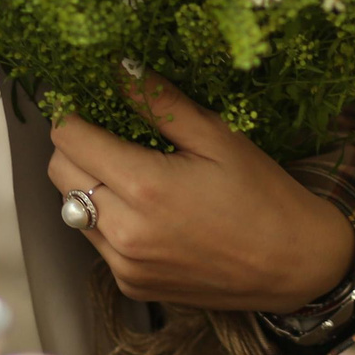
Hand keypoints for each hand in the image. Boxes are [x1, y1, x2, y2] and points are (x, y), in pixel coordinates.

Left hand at [48, 70, 354, 312]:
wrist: (295, 264)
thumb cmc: (263, 195)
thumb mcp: (217, 136)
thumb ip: (160, 102)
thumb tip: (118, 68)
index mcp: (145, 187)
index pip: (69, 139)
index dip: (74, 114)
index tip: (90, 102)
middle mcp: (124, 232)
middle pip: (59, 174)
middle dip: (76, 147)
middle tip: (111, 133)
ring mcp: (125, 264)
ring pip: (73, 210)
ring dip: (90, 184)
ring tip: (133, 172)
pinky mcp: (132, 285)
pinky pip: (98, 242)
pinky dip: (110, 220)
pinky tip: (149, 211)